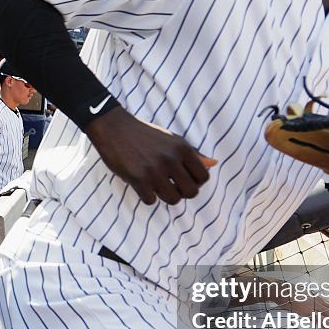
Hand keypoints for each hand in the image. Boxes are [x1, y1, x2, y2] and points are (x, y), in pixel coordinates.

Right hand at [85, 107, 216, 204]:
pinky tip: (142, 184)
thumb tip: (214, 164)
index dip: (195, 182)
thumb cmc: (145, 134)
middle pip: (191, 192)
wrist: (114, 127)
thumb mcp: (172, 139)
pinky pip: (151, 201)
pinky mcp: (137, 178)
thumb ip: (193, 154)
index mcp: (183, 148)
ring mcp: (154, 169)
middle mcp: (171, 158)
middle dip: (182, 192)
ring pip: (173, 199)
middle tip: (171, 185)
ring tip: (157, 186)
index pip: (203, 177)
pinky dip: (147, 196)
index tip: (183, 178)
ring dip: (165, 196)